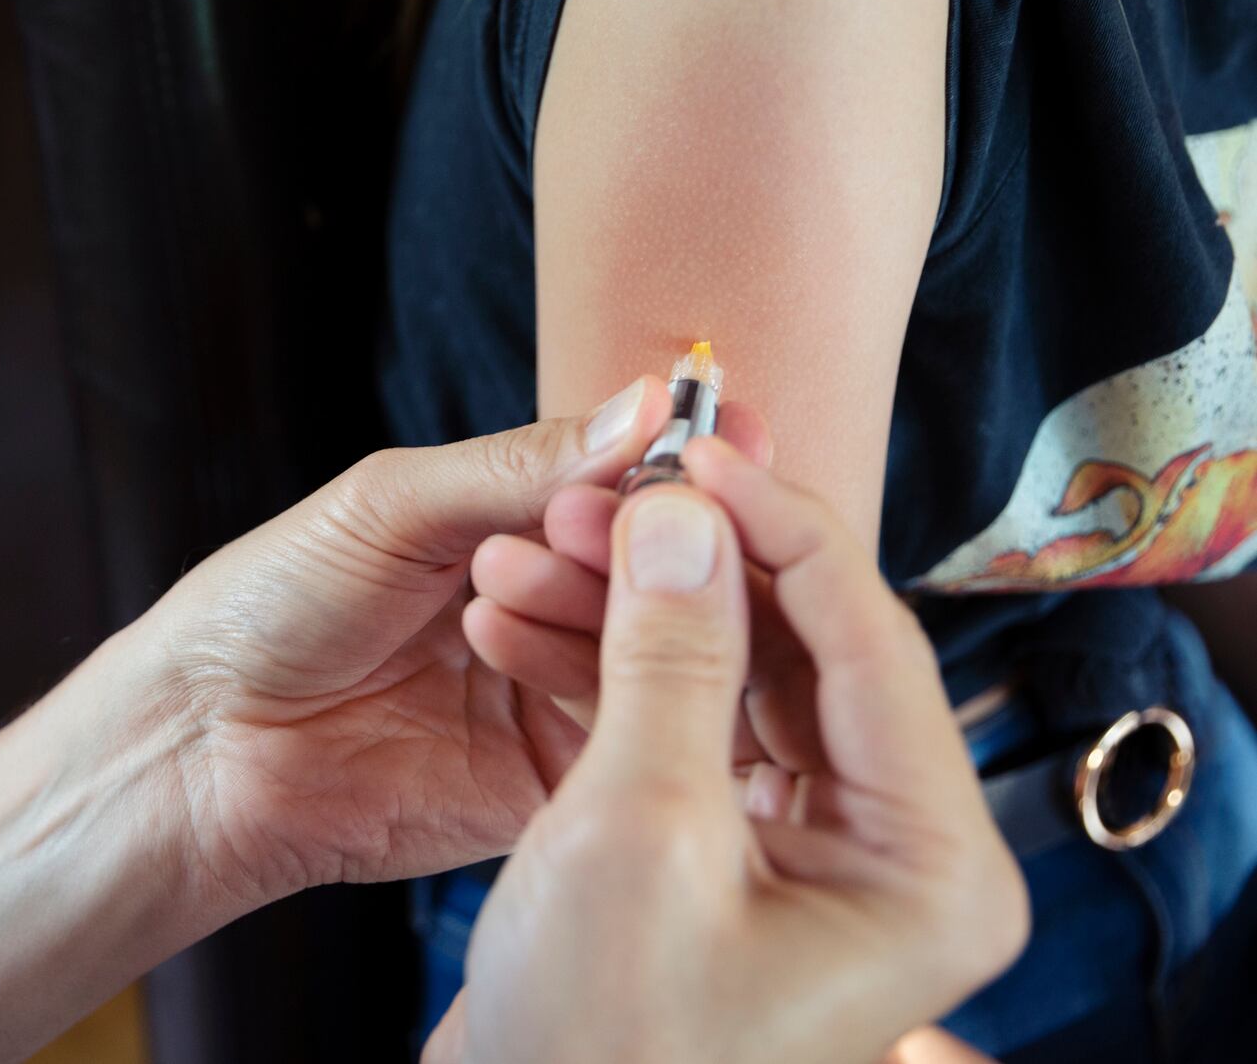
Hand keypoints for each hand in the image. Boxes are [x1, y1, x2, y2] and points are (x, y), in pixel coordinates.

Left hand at [128, 378, 766, 909]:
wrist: (200, 741)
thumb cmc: (269, 603)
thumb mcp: (392, 504)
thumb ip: (521, 464)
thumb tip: (645, 405)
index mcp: (516, 526)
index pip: (634, 491)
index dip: (682, 467)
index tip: (727, 437)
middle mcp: (552, 609)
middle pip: (661, 572)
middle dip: (643, 537)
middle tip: (606, 520)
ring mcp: (556, 699)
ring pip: (654, 653)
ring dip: (603, 607)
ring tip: (502, 582)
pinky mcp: (548, 787)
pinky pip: (622, 743)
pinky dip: (605, 695)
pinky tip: (538, 656)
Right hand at [429, 440, 1026, 1063]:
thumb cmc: (603, 1046)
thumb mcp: (640, 833)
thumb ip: (673, 656)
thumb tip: (684, 513)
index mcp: (930, 865)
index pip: (870, 639)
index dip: (776, 526)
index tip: (689, 448)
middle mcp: (890, 854)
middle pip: (801, 649)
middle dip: (686, 565)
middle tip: (591, 496)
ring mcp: (809, 856)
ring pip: (731, 677)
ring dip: (629, 610)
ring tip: (524, 554)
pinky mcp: (730, 857)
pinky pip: (686, 726)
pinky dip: (608, 672)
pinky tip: (522, 624)